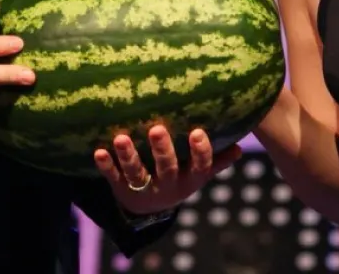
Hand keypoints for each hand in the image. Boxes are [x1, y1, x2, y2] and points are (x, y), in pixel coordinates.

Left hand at [93, 125, 241, 215]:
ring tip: (121, 138)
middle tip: (157, 128)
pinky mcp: (122, 189)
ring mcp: (144, 188)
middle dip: (162, 150)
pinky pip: (113, 178)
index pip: (200, 166)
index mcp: (189, 179)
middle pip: (167, 168)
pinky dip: (106, 166)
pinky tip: (99, 151)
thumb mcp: (198, 174)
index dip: (200, 151)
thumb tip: (240, 147)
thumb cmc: (179, 179)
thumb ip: (216, 161)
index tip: (197, 132)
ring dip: (128, 156)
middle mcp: (168, 185)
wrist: (150, 210)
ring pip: (137, 173)